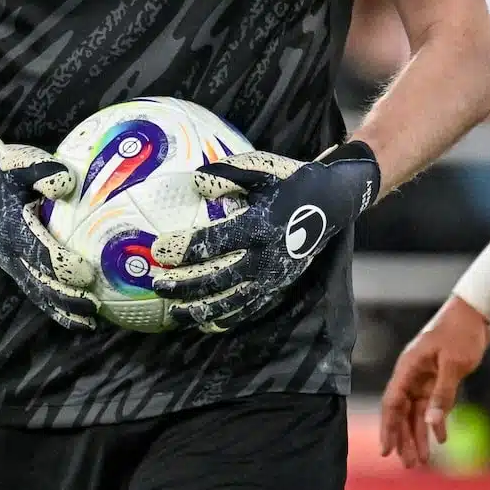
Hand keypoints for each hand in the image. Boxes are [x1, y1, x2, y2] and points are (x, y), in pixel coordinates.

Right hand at [0, 117, 99, 330]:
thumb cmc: (5, 168)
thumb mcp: (20, 160)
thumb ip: (43, 169)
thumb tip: (66, 183)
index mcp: (13, 228)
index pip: (41, 253)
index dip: (64, 265)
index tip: (89, 274)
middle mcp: (10, 251)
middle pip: (41, 283)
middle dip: (67, 298)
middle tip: (94, 309)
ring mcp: (11, 262)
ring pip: (38, 293)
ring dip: (63, 310)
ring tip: (90, 323)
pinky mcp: (16, 265)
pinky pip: (37, 290)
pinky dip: (56, 305)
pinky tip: (78, 316)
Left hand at [148, 141, 380, 332]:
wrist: (333, 203)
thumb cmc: (292, 180)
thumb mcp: (263, 167)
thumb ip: (229, 173)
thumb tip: (194, 181)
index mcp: (257, 226)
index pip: (212, 243)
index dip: (183, 249)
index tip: (157, 250)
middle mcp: (263, 257)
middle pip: (215, 278)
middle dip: (183, 284)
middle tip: (156, 284)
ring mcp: (271, 277)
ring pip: (229, 301)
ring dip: (198, 308)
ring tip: (173, 312)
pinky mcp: (277, 286)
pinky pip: (247, 309)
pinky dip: (224, 318)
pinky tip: (203, 322)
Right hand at [379, 296, 489, 467]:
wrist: (476, 311)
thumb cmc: (462, 332)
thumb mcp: (454, 364)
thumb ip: (443, 394)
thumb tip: (431, 424)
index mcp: (408, 368)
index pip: (392, 403)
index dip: (388, 428)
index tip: (387, 452)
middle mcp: (413, 374)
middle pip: (403, 412)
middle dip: (404, 439)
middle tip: (409, 465)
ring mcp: (426, 376)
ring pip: (417, 412)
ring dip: (419, 435)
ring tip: (421, 460)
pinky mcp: (440, 377)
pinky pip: (433, 405)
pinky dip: (435, 422)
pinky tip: (439, 440)